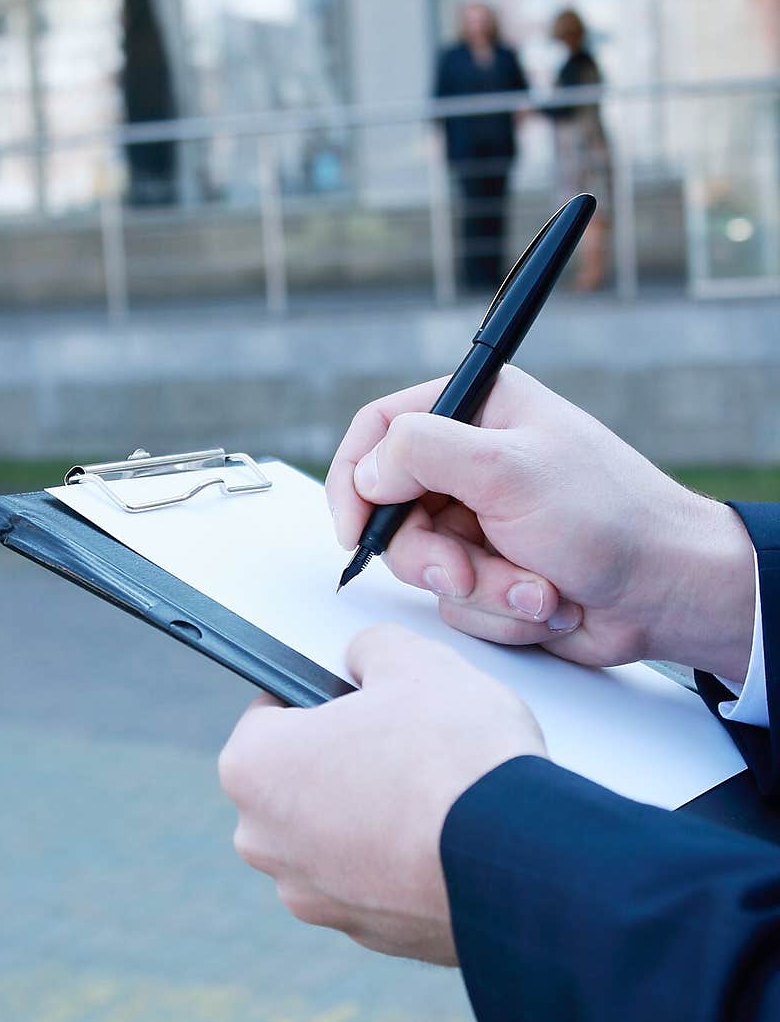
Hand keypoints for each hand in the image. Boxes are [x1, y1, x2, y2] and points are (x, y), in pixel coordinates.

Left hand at [218, 625, 545, 964]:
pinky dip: (401, 860)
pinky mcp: (367, 934)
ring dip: (370, 813)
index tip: (354, 695)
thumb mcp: (416, 662)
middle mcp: (267, 842)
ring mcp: (314, 896)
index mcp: (254, 768)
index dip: (318, 694)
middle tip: (402, 737)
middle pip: (298, 780)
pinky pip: (375, 881)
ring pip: (334, 836)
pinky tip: (446, 835)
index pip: (268, 712)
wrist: (518, 859)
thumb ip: (373, 648)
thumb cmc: (454, 761)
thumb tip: (367, 659)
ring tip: (433, 787)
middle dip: (342, 758)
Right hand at [326, 367, 754, 684]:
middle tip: (466, 573)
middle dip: (432, 556)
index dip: (355, 479)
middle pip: (393, 510)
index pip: (380, 428)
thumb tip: (366, 471)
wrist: (667, 594)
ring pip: (426, 565)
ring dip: (482, 589)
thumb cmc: (612, 519)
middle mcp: (475, 462)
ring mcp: (483, 520)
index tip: (354, 530)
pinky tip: (548, 600)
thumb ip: (423, 453)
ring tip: (537, 588)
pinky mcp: (494, 571)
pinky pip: (459, 601)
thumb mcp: (509, 469)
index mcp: (481, 410)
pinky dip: (501, 610)